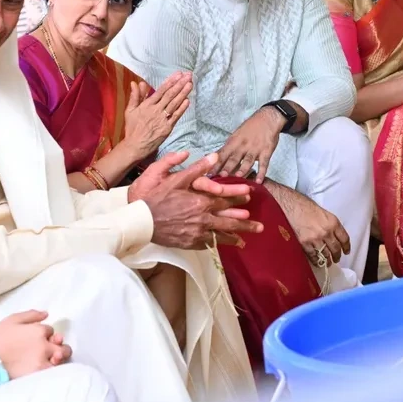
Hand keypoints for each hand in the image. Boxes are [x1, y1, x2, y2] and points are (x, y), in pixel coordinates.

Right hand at [0, 310, 71, 378]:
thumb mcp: (12, 320)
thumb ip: (31, 315)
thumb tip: (46, 314)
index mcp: (39, 330)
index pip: (50, 330)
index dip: (44, 333)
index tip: (35, 338)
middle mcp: (44, 345)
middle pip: (61, 344)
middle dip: (59, 345)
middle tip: (51, 348)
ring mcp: (43, 361)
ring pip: (61, 358)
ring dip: (59, 357)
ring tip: (52, 359)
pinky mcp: (38, 374)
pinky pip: (54, 372)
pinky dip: (54, 369)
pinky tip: (47, 369)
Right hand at [122, 72, 191, 157]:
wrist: (135, 145)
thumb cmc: (132, 128)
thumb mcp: (130, 110)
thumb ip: (135, 96)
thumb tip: (136, 83)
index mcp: (147, 105)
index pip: (161, 90)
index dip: (171, 81)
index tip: (178, 74)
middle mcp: (156, 110)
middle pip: (170, 95)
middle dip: (180, 84)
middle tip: (189, 75)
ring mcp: (162, 119)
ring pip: (174, 103)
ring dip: (183, 93)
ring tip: (190, 84)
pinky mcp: (167, 128)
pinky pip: (176, 116)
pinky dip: (182, 108)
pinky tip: (188, 101)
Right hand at [129, 151, 263, 248]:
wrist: (143, 221)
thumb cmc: (158, 198)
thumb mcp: (176, 179)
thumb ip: (197, 168)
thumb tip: (214, 156)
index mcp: (201, 201)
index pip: (225, 199)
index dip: (238, 197)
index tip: (250, 196)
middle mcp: (203, 219)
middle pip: (230, 221)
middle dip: (246, 223)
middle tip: (260, 226)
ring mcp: (197, 233)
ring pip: (221, 235)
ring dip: (236, 236)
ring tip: (246, 239)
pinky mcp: (190, 243)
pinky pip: (208, 244)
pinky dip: (218, 244)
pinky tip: (223, 244)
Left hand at [215, 107, 284, 182]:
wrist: (267, 119)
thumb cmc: (250, 128)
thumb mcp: (236, 135)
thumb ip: (227, 148)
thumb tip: (212, 157)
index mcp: (233, 142)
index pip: (222, 154)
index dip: (215, 164)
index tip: (209, 174)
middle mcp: (243, 146)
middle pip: (234, 158)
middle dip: (227, 168)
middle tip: (221, 177)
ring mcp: (255, 149)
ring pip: (248, 161)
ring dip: (243, 169)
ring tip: (238, 178)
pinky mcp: (266, 152)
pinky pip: (263, 164)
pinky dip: (261, 173)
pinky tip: (259, 181)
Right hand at [284, 195, 350, 264]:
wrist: (291, 205)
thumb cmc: (306, 206)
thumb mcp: (324, 213)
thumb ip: (330, 225)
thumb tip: (333, 236)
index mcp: (333, 223)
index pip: (344, 239)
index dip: (346, 247)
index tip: (346, 252)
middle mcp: (326, 232)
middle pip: (336, 248)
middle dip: (337, 256)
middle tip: (336, 259)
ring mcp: (315, 239)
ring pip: (325, 254)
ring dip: (327, 260)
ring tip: (327, 262)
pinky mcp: (304, 243)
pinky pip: (313, 255)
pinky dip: (316, 260)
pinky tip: (317, 262)